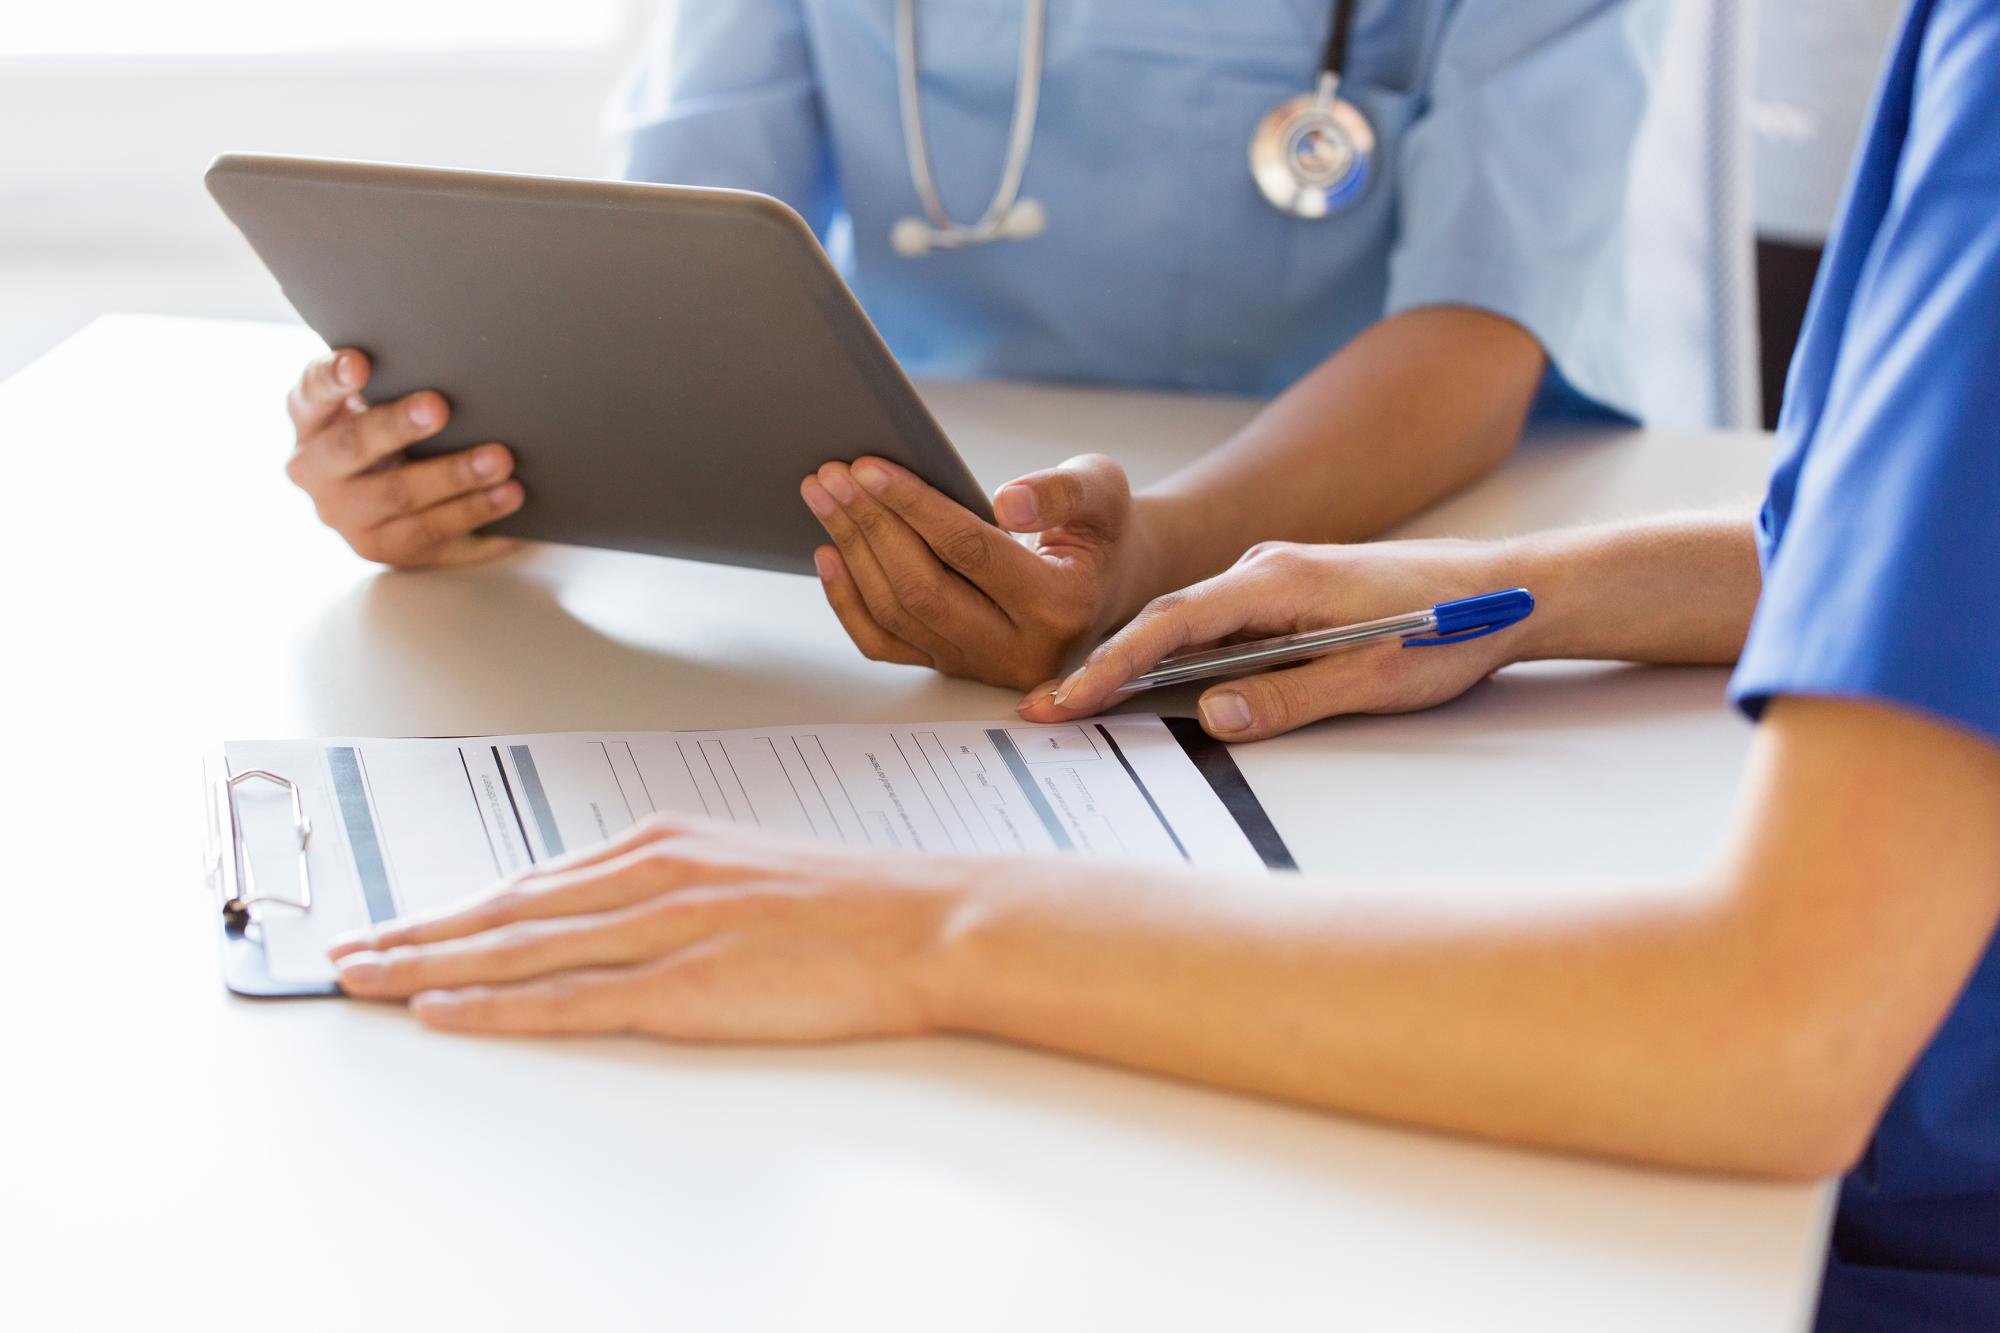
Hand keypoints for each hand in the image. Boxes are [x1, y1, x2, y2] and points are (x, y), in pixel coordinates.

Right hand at [286, 348, 525, 567]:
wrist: (395, 502)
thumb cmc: (396, 432)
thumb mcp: (383, 403)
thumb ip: (396, 382)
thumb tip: (458, 364)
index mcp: (312, 420)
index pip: (313, 392)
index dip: (334, 377)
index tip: (360, 364)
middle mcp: (315, 470)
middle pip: (354, 446)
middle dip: (398, 425)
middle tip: (440, 407)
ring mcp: (345, 516)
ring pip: (399, 496)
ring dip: (453, 476)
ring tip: (499, 460)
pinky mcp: (383, 550)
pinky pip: (432, 533)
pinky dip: (475, 513)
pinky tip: (508, 496)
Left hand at [327, 815, 971, 1039]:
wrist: (923, 920)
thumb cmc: (851, 903)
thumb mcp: (746, 869)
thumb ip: (672, 886)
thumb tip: (609, 912)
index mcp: (663, 843)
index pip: (532, 881)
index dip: (455, 909)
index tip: (402, 925)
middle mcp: (648, 874)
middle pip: (504, 910)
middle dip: (414, 934)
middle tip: (346, 956)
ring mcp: (662, 928)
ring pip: (516, 948)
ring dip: (427, 966)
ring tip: (364, 982)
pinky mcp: (684, 984)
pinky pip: (567, 999)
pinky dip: (494, 1005)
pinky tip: (445, 1011)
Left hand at [800, 453, 1149, 689]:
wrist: (1105, 580)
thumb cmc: (1099, 528)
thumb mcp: (1101, 492)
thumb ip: (1061, 492)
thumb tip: (1007, 502)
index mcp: (1061, 604)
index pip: (970, 551)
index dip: (914, 507)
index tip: (868, 467)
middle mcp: (1020, 648)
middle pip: (922, 587)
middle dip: (870, 526)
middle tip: (832, 475)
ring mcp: (981, 666)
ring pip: (897, 613)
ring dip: (852, 551)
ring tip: (824, 497)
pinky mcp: (952, 667)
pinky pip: (885, 644)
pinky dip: (848, 601)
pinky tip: (829, 553)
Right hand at [1018, 539, 1525, 740]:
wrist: (1509, 586)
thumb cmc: (1450, 628)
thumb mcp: (1372, 675)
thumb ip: (1289, 695)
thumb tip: (1214, 714)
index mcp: (1279, 578)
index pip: (1175, 622)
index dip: (1116, 664)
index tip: (1071, 697)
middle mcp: (1267, 566)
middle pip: (1167, 618)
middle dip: (1107, 667)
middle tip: (1049, 709)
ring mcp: (1276, 576)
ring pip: (1190, 621)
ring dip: (1139, 662)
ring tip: (1082, 702)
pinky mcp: (1290, 592)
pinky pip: (1219, 623)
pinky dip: (1179, 653)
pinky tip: (1155, 683)